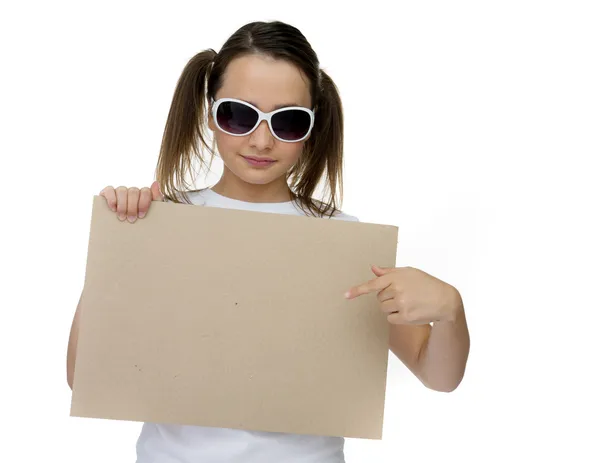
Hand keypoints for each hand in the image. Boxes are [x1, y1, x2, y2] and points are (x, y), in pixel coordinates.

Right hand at [99, 181, 162, 222]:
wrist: (126, 232)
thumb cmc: (141, 221)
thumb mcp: (151, 213)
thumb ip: (156, 198)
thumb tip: (156, 183)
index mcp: (144, 194)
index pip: (145, 191)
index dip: (143, 203)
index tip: (141, 216)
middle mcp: (132, 191)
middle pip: (133, 192)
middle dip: (132, 207)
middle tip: (131, 220)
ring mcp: (120, 191)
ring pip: (122, 190)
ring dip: (122, 205)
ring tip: (122, 217)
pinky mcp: (107, 193)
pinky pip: (109, 190)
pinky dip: (111, 199)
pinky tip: (113, 208)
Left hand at [344, 265, 459, 324]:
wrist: (445, 300)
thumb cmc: (426, 284)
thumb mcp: (409, 272)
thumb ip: (389, 272)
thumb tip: (373, 269)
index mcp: (397, 276)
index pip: (373, 284)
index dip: (358, 290)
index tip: (346, 295)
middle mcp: (397, 289)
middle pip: (379, 298)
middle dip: (388, 297)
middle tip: (403, 295)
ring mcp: (401, 304)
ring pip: (384, 308)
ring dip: (392, 307)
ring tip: (408, 302)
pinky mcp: (405, 317)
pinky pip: (390, 318)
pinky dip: (396, 316)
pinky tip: (410, 311)